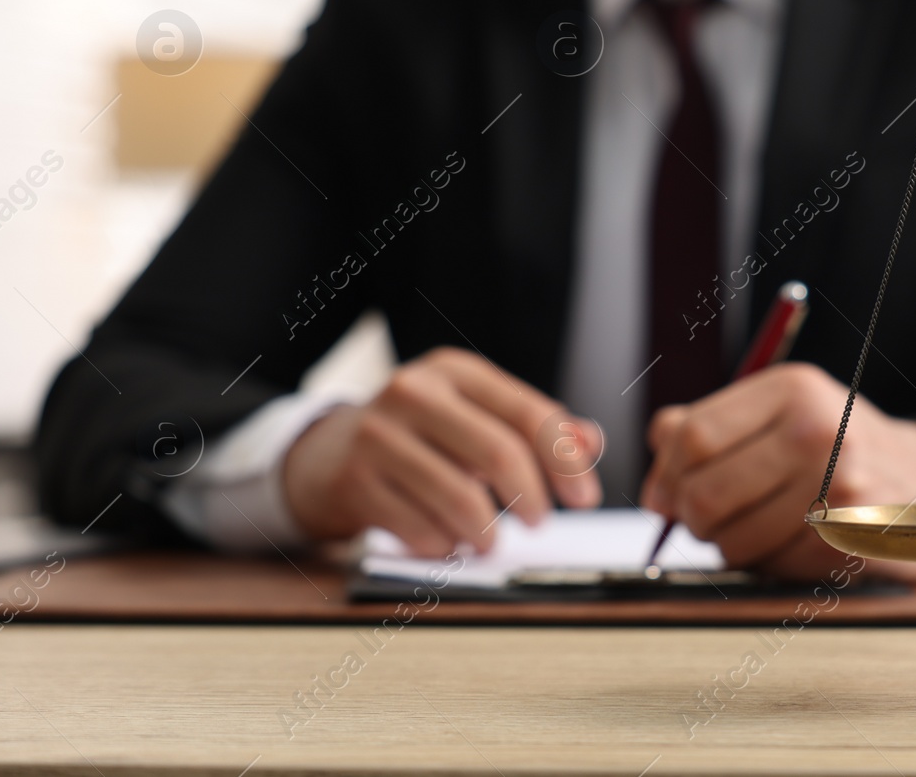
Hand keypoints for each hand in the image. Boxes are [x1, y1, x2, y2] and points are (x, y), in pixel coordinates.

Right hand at [282, 347, 602, 555]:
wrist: (325, 454)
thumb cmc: (418, 436)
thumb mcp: (474, 415)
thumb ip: (534, 427)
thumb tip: (590, 443)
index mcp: (455, 371)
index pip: (528, 413)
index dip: (566, 461)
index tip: (585, 498)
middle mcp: (414, 391)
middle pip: (498, 452)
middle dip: (532, 498)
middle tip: (540, 523)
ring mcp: (378, 434)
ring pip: (459, 497)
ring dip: (487, 532)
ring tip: (489, 540)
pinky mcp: (353, 480)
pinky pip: (420, 528)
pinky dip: (444, 545)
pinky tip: (445, 541)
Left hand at [639, 362, 915, 580]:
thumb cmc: (833, 444)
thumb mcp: (778, 409)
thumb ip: (707, 426)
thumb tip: (656, 480)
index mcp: (791, 389)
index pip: (693, 436)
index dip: (666, 474)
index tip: (664, 495)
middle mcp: (819, 431)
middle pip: (706, 493)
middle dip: (689, 519)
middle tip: (699, 522)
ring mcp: (841, 487)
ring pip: (734, 541)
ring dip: (727, 546)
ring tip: (750, 529)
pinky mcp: (855, 538)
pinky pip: (774, 568)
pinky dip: (768, 564)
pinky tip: (788, 543)